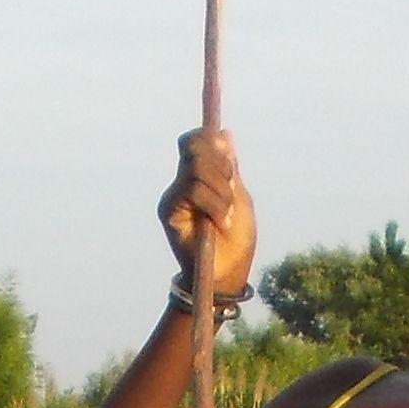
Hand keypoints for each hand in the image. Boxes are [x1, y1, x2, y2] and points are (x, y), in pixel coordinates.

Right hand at [157, 131, 257, 304]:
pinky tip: (220, 223)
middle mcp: (181, 182)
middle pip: (195, 146)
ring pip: (197, 168)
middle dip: (221, 168)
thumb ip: (230, 167)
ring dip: (221, 191)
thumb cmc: (236, 240)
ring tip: (227, 216)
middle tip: (231, 194)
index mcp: (198, 175)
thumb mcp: (239, 197)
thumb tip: (225, 134)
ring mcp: (174, 197)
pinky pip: (193, 190)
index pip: (195, 140)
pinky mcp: (169, 212)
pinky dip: (214, 204)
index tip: (230, 167)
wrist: (228, 274)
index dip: (211, 142)